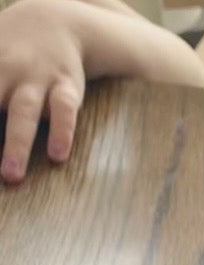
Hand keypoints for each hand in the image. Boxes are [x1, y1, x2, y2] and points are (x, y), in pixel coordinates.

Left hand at [0, 0, 87, 182]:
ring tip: (11, 176)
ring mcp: (37, 80)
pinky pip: (64, 111)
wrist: (57, 20)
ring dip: (17, 144)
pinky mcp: (66, 88)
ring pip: (24, 113)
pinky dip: (62, 132)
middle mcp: (7, 72)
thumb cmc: (12, 47)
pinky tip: (57, 156)